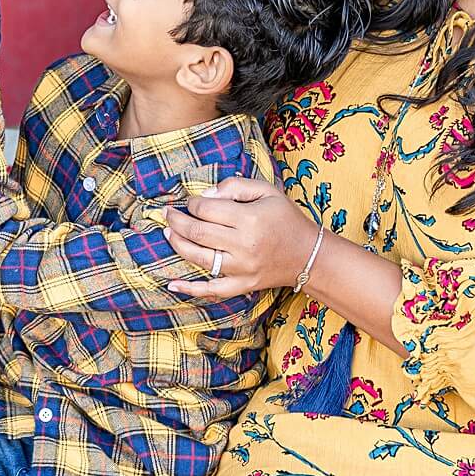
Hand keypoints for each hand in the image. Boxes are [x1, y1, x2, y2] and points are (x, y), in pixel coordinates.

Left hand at [164, 176, 315, 300]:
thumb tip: (206, 194)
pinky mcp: (243, 285)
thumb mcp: (266, 191)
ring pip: (199, 258)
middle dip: (176, 221)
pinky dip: (190, 289)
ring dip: (177, 244)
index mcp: (250, 219)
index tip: (191, 201)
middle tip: (166, 213)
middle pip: (198, 232)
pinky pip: (212, 290)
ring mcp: (242, 269)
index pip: (207, 209)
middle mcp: (244, 245)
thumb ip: (235, 185)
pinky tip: (171, 284)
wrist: (308, 254)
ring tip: (167, 233)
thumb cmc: (286, 218)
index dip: (192, 203)